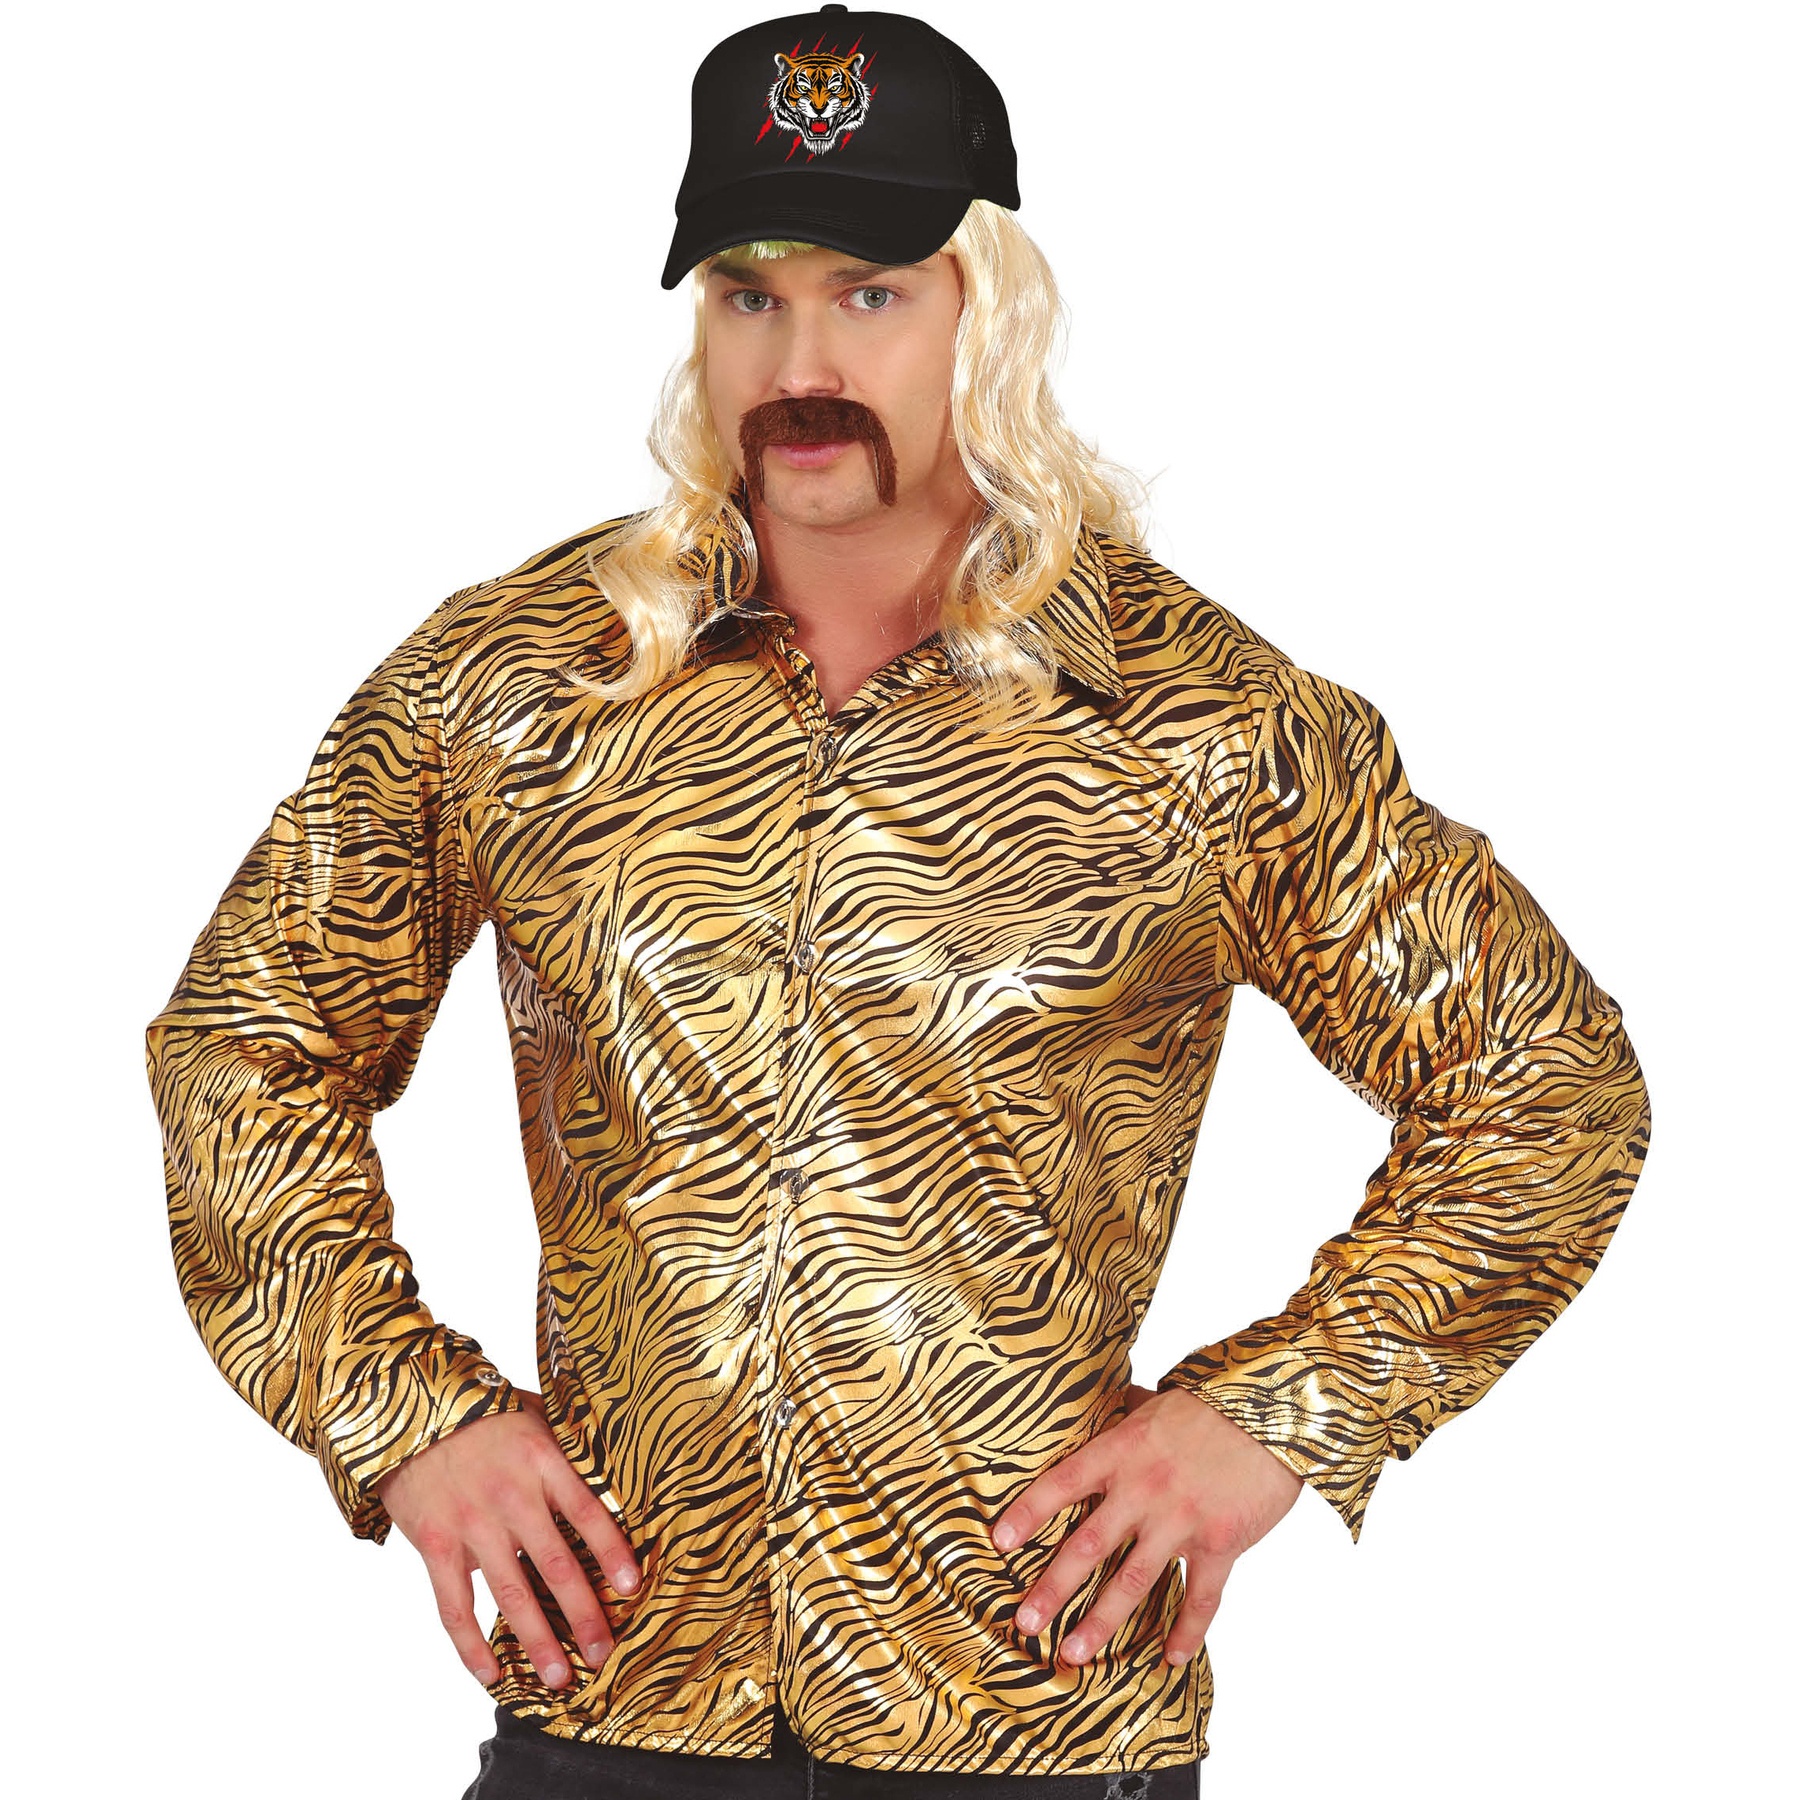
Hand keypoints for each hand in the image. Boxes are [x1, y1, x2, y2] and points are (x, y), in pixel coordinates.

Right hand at [374, 1389, 640, 1690]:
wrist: (411, 1412)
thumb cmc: (484, 1414)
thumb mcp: (535, 1416)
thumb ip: (568, 1449)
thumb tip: (613, 1472)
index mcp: (541, 1462)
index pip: (587, 1512)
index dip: (612, 1551)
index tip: (632, 1587)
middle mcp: (511, 1498)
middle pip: (556, 1565)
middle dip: (583, 1615)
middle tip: (603, 1654)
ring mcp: (472, 1525)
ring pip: (512, 1595)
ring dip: (537, 1641)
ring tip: (560, 1678)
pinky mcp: (436, 1546)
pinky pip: (455, 1606)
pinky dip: (471, 1646)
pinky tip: (491, 1674)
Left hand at [990, 1382, 1303, 1668]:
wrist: (1273, 1411)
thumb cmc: (1213, 1402)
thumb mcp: (1158, 1401)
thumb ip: (1128, 1412)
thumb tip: (1112, 1402)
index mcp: (1121, 1451)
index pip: (1062, 1484)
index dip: (1028, 1512)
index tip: (998, 1542)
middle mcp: (1142, 1490)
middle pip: (1087, 1545)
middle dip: (1053, 1588)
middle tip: (1024, 1623)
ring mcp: (1180, 1521)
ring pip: (1132, 1582)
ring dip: (1101, 1621)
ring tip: (1074, 1653)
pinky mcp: (1220, 1542)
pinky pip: (1200, 1597)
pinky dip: (1186, 1631)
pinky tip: (1172, 1658)